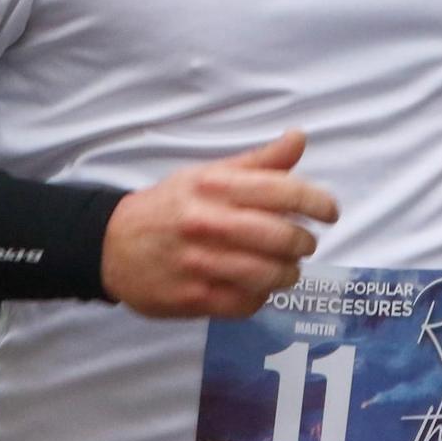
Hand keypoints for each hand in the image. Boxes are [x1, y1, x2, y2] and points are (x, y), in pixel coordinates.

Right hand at [101, 130, 338, 318]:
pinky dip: (262, 296)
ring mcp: (201, 264)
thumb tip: (299, 138)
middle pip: (282, 236)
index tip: (330, 212)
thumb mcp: (206, 175)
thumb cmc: (168, 206)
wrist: (112, 246)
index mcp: (214, 187)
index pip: (282, 191)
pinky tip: (258, 286)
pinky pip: (247, 303)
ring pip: (269, 274)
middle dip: (304, 242)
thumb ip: (257, 163)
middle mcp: (208, 223)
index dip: (317, 202)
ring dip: (288, 273)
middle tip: (304, 242)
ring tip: (286, 268)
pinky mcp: (195, 298)